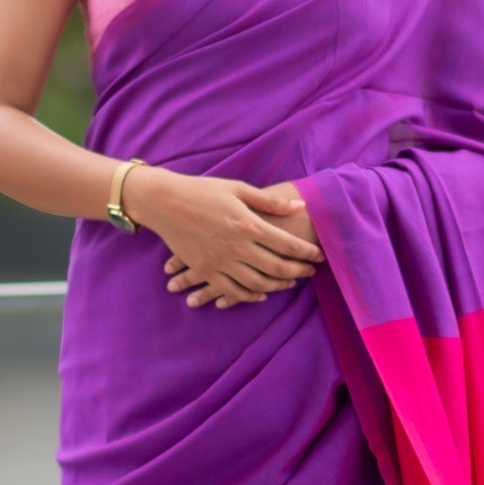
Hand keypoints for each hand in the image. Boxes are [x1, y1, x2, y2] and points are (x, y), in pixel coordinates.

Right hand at [124, 167, 323, 308]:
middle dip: (298, 271)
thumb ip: (270, 202)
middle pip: (276, 267)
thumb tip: (300, 206)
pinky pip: (232, 290)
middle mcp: (236, 246)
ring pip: (257, 283)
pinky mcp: (205, 270)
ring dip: (278, 285)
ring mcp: (219, 261)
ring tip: (291, 282)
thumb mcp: (238, 189)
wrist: (164, 202)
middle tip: (311, 271)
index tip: (319, 255)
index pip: (286, 244)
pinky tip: (262, 293)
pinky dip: (250, 295)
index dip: (306, 252)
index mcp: (247, 224)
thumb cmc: (203, 191)